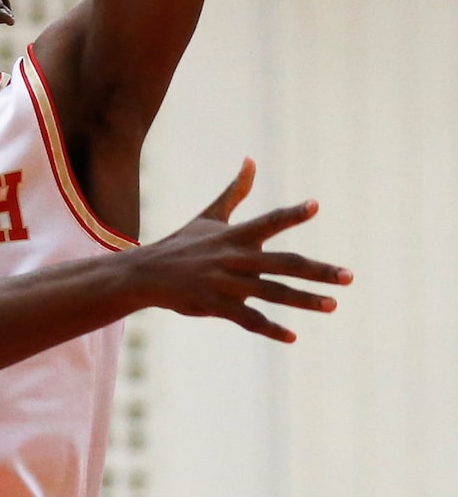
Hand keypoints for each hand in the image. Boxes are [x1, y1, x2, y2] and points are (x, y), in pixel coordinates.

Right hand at [136, 159, 352, 342]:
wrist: (146, 273)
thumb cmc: (182, 244)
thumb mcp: (210, 216)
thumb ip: (235, 191)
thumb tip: (251, 160)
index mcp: (234, 235)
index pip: (268, 221)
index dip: (292, 214)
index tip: (315, 206)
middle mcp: (233, 257)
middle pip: (283, 263)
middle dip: (318, 270)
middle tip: (350, 276)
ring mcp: (224, 283)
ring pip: (272, 292)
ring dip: (304, 300)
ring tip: (333, 305)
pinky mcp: (215, 305)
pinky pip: (249, 319)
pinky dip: (271, 329)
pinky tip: (292, 337)